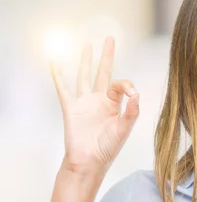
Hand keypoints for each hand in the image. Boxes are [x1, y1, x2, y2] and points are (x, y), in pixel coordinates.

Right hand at [50, 36, 139, 175]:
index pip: (120, 85)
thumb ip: (132, 112)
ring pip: (84, 76)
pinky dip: (58, 75)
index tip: (131, 94)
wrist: (89, 162)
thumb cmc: (108, 149)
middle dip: (106, 56)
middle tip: (109, 38)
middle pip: (103, 73)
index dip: (126, 85)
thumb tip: (137, 94)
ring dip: (85, 61)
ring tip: (87, 45)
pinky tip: (54, 62)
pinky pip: (63, 89)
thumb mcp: (124, 130)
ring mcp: (85, 103)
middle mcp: (100, 101)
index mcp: (115, 105)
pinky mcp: (71, 108)